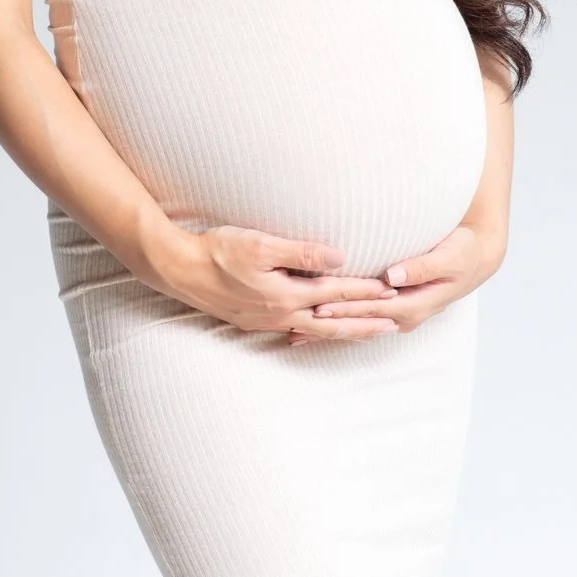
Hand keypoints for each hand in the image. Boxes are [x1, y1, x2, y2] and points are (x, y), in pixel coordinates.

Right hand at [158, 224, 403, 342]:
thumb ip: (302, 253)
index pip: (336, 293)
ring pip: (317, 330)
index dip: (365, 292)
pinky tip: (324, 330)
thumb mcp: (261, 244)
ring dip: (346, 330)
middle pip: (333, 322)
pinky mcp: (257, 321)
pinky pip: (299, 331)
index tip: (392, 291)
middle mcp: (281, 314)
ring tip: (369, 331)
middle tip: (396, 323)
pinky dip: (320, 332)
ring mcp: (269, 322)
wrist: (181, 270)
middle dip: (365, 322)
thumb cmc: (219, 251)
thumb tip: (340, 258)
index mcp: (286, 295)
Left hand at [286, 222, 505, 345]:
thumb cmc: (462, 252)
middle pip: (360, 321)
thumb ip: (421, 266)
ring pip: (358, 325)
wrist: (475, 259)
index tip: (319, 305)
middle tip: (296, 323)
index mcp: (416, 305)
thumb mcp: (449, 256)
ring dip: (328, 329)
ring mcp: (398, 315)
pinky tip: (314, 325)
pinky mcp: (392, 308)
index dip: (346, 308)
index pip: (373, 309)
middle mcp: (404, 316)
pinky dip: (339, 323)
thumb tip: (393, 277)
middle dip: (328, 323)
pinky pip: (362, 319)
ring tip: (295, 333)